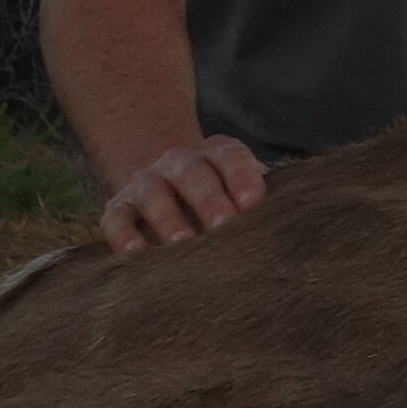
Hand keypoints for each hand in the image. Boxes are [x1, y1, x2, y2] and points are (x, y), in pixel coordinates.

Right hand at [98, 134, 267, 253]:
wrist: (168, 186)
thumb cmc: (223, 200)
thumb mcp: (243, 194)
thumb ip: (263, 205)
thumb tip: (290, 232)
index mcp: (216, 154)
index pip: (230, 156)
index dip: (241, 176)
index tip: (252, 203)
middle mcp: (179, 162)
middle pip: (192, 172)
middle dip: (208, 197)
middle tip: (223, 225)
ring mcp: (146, 183)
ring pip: (153, 192)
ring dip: (167, 216)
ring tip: (182, 243)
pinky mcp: (119, 208)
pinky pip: (116, 218)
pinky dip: (122, 234)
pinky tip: (135, 253)